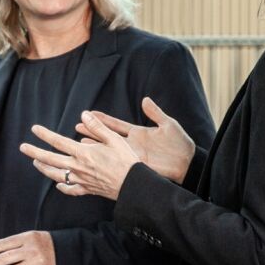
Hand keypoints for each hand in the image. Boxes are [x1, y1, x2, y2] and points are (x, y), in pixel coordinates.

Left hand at [20, 112, 140, 200]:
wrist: (132, 185)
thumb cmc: (126, 160)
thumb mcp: (114, 139)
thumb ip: (97, 126)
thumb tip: (84, 114)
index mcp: (83, 153)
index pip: (58, 142)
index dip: (45, 135)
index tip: (34, 129)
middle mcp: (78, 167)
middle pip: (50, 160)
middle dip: (35, 153)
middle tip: (23, 147)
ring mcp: (81, 180)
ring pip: (56, 175)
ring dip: (44, 169)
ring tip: (35, 163)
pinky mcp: (87, 189)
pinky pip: (70, 189)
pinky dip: (62, 187)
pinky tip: (58, 184)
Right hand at [78, 98, 196, 183]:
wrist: (187, 162)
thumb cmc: (180, 143)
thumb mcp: (168, 124)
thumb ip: (155, 112)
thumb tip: (145, 100)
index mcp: (138, 132)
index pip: (116, 124)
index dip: (103, 119)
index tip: (89, 113)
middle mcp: (132, 143)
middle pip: (108, 136)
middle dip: (93, 131)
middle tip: (77, 126)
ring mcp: (132, 155)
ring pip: (109, 149)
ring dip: (95, 145)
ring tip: (79, 142)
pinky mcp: (135, 164)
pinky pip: (117, 162)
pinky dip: (106, 160)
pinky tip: (94, 159)